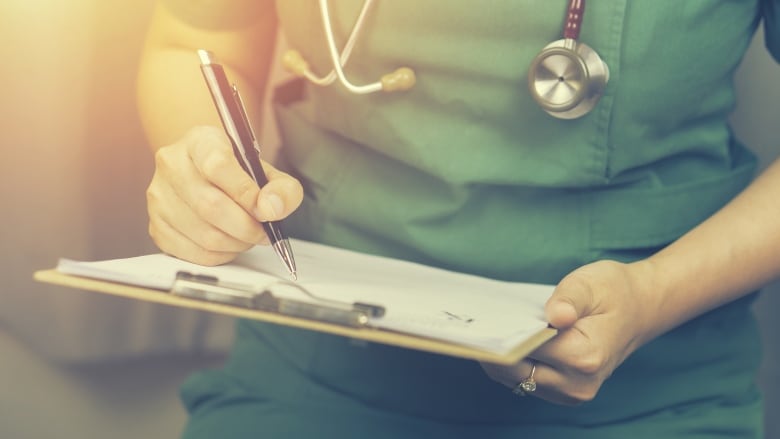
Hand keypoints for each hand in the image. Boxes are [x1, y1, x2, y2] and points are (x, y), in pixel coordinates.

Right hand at [146, 126, 303, 264]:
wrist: (207, 178)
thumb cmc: (237, 174)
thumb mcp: (267, 172)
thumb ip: (282, 189)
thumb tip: (271, 209)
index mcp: (200, 141)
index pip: (218, 166)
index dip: (246, 194)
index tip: (265, 210)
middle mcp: (171, 164)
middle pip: (210, 205)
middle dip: (246, 227)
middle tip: (263, 232)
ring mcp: (159, 196)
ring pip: (203, 234)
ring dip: (235, 243)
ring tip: (247, 236)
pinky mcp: (156, 225)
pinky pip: (193, 252)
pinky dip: (219, 255)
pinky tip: (229, 243)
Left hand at [481, 259, 656, 404]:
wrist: (641, 309)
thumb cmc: (614, 292)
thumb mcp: (591, 284)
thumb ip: (569, 300)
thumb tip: (554, 316)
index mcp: (584, 356)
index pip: (527, 349)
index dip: (504, 333)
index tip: (483, 318)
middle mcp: (578, 383)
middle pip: (516, 370)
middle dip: (496, 348)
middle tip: (477, 322)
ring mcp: (571, 393)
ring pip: (516, 379)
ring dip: (502, 356)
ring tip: (491, 328)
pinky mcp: (564, 393)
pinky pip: (525, 380)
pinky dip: (514, 362)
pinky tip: (508, 338)